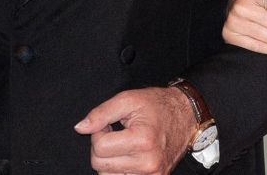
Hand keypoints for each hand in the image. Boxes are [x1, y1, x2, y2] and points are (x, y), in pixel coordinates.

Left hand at [75, 87, 195, 174]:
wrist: (186, 117)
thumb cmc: (157, 106)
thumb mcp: (128, 100)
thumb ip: (101, 113)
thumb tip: (80, 128)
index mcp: (142, 140)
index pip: (99, 148)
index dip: (98, 132)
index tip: (109, 124)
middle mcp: (148, 163)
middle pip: (100, 165)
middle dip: (102, 147)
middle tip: (115, 133)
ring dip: (109, 161)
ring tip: (124, 144)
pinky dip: (119, 170)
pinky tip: (128, 155)